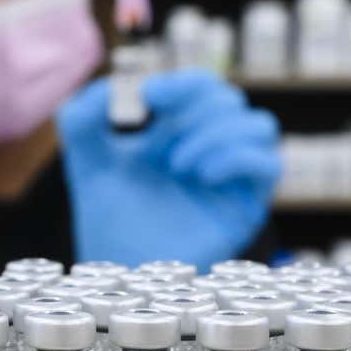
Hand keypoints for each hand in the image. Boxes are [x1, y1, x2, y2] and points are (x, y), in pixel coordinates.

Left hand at [57, 70, 281, 270]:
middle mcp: (210, 148)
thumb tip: (110, 85)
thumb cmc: (108, 217)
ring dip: (218, 131)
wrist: (119, 270)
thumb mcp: (86, 160)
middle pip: (231, 99)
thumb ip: (82, 117)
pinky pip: (269, 164)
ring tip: (179, 163)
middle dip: (196, 105)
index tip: (149, 95)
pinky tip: (202, 174)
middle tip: (160, 128)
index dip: (182, 80)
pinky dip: (238, 157)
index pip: (201, 85)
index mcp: (177, 130)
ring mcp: (232, 176)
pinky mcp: (246, 206)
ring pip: (259, 125)